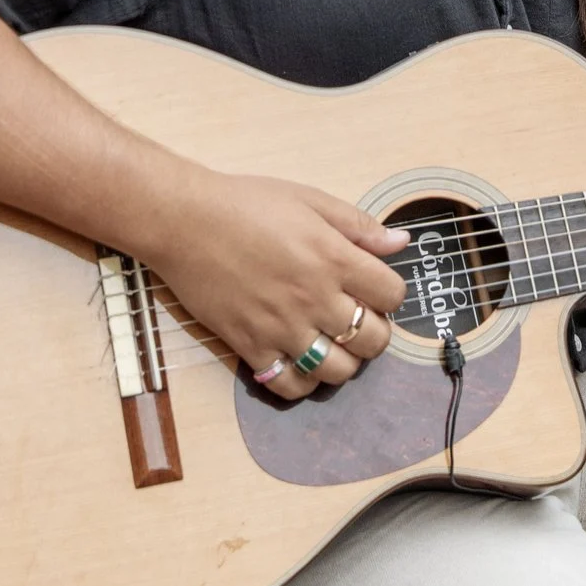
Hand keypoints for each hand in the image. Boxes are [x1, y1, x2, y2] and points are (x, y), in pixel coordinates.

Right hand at [144, 172, 407, 399]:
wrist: (185, 220)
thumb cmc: (246, 203)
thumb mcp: (309, 199)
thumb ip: (358, 225)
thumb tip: (400, 243)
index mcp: (334, 258)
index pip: (392, 295)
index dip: (390, 294)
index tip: (374, 289)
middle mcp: (315, 298)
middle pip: (373, 341)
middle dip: (374, 333)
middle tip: (356, 319)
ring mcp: (282, 327)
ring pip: (338, 372)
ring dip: (343, 362)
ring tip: (330, 343)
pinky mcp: (251, 346)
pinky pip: (290, 386)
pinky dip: (302, 382)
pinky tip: (299, 360)